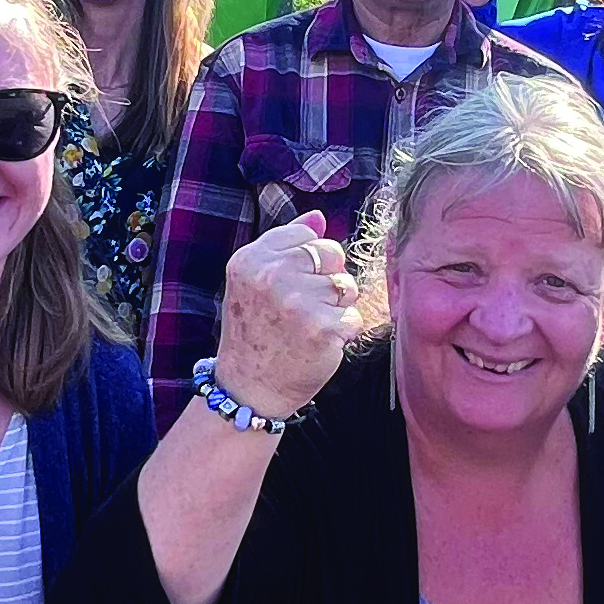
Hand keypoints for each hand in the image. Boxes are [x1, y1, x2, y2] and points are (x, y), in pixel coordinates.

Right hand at [212, 220, 363, 417]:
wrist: (249, 387)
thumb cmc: (255, 331)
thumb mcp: (254, 281)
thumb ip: (285, 245)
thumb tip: (319, 216)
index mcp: (251, 259)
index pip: (306, 234)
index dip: (308, 260)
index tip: (292, 284)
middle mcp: (272, 275)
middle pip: (332, 254)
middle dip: (327, 279)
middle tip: (303, 308)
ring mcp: (298, 302)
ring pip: (346, 285)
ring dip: (337, 307)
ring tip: (309, 326)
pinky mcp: (323, 328)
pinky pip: (354, 315)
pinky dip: (343, 332)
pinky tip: (319, 343)